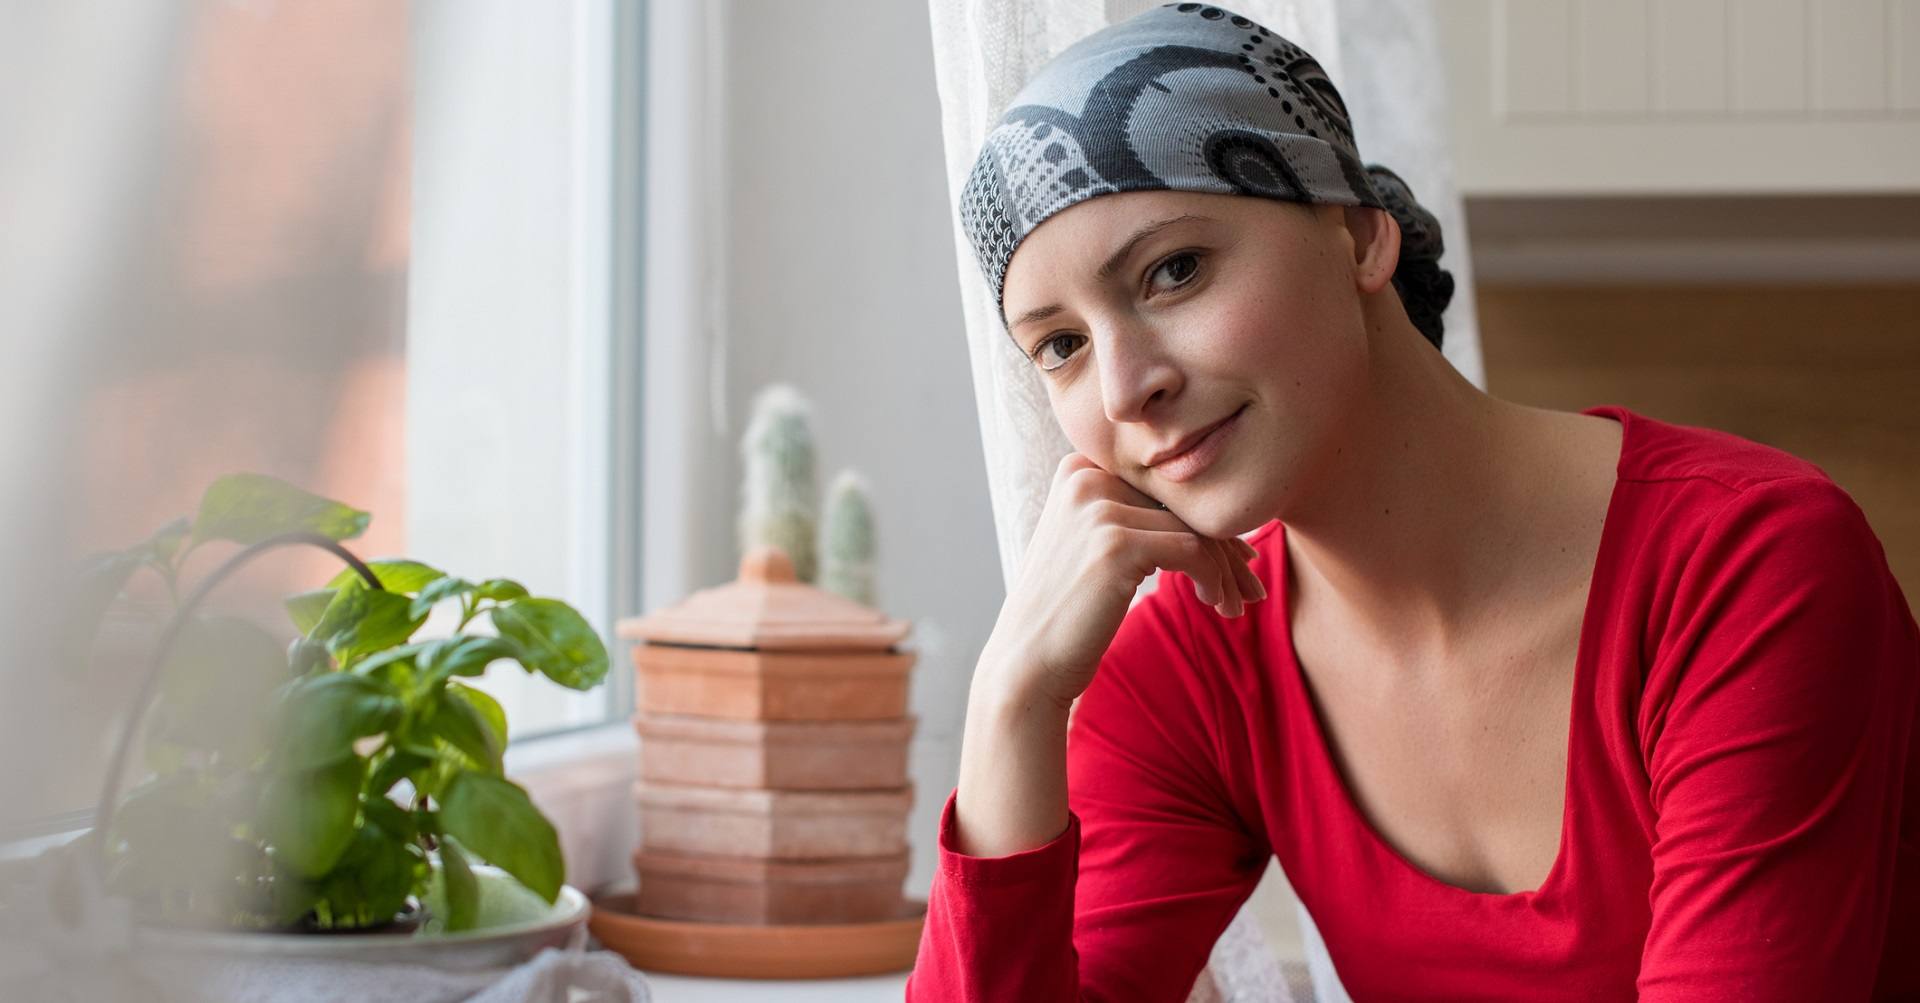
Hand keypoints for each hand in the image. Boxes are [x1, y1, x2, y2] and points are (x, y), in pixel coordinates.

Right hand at [980, 452, 1266, 712]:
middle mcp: (1084, 478)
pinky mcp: (1117, 544)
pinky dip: (1215, 580)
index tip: (1237, 556)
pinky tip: (1218, 605)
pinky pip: (1194, 552)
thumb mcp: (1090, 546)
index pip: (1162, 488)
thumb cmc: (1067, 611)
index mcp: (1078, 469)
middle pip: (1180, 504)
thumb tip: (1207, 510)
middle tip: (1250, 584)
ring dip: (1226, 570)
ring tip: (1238, 604)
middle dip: (1224, 546)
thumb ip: (1130, 515)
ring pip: (1194, 529)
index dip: (1203, 521)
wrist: (1027, 663)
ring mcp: (1098, 509)